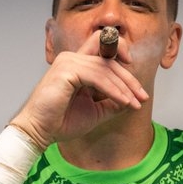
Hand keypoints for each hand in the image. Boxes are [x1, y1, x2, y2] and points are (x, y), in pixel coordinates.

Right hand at [10, 30, 148, 150]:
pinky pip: (98, 77)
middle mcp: (72, 58)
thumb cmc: (61, 122)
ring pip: (106, 68)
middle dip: (129, 78)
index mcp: (77, 64)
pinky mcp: (66, 70)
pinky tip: (124, 102)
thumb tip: (133, 100)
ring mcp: (68, 62)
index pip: (105, 51)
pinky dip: (114, 90)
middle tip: (142, 97)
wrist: (39, 132)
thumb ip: (112, 103)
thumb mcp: (95, 111)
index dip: (123, 61)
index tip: (137, 86)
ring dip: (124, 87)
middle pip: (109, 57)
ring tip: (134, 103)